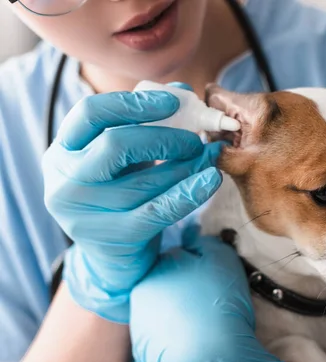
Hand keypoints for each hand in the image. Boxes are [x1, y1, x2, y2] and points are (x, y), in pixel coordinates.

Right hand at [43, 83, 222, 322]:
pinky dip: (189, 193)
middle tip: (196, 140)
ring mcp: (84, 213)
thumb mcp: (123, 160)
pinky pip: (158, 211)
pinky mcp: (113, 238)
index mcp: (64, 150)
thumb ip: (146, 124)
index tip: (172, 102)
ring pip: (144, 181)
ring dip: (186, 166)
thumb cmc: (118, 195)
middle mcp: (65, 180)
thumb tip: (182, 90)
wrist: (111, 257)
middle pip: (116, 145)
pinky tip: (211, 180)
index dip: (133, 103)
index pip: (90, 114)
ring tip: (210, 157)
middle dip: (165, 138)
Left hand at [129, 225, 286, 361]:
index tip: (209, 279)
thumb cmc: (220, 306)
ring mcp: (138, 327)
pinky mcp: (143, 355)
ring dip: (175, 316)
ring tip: (201, 325)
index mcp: (154, 270)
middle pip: (163, 286)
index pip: (174, 260)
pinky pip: (159, 341)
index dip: (196, 267)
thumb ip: (205, 244)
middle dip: (182, 291)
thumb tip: (194, 239)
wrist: (214, 359)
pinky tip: (192, 343)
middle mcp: (139, 296)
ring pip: (159, 314)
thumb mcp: (222, 260)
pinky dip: (172, 341)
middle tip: (206, 301)